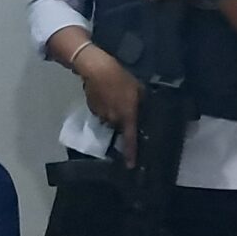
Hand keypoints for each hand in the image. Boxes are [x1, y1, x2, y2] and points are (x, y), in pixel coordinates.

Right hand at [74, 46, 143, 162]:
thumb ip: (142, 103)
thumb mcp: (139, 89)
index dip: (130, 153)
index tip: (130, 165)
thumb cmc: (121, 78)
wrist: (96, 70)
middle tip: (127, 110)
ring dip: (114, 114)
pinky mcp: (92, 108)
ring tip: (116, 99)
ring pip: (110, 120)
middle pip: (119, 128)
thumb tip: (144, 110)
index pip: (129, 139)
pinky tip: (106, 96)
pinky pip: (102, 113)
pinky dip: (105, 108)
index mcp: (127, 116)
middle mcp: (113, 119)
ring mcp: (101, 115)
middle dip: (123, 123)